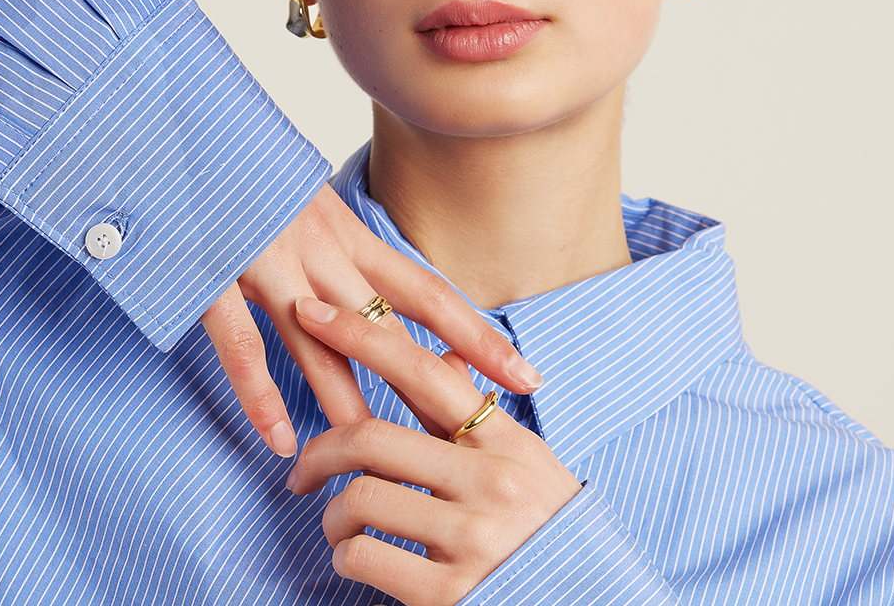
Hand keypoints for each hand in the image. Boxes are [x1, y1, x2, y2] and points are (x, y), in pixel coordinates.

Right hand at [200, 183, 542, 456]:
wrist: (190, 135)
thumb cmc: (257, 182)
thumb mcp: (314, 211)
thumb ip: (346, 259)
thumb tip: (384, 312)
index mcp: (351, 234)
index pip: (429, 293)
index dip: (478, 336)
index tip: (522, 374)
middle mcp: (321, 247)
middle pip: (389, 324)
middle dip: (436, 376)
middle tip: (479, 424)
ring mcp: (269, 260)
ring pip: (322, 341)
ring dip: (351, 399)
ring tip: (381, 456)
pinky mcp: (214, 273)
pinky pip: (241, 341)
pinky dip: (260, 392)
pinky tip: (281, 438)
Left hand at [288, 296, 581, 605]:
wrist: (591, 603)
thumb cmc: (550, 533)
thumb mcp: (527, 465)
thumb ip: (479, 416)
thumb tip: (446, 358)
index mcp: (507, 442)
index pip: (424, 371)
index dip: (363, 337)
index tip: (314, 315)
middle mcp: (491, 481)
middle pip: (374, 438)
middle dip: (321, 450)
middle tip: (302, 470)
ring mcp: (472, 537)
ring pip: (360, 500)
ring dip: (333, 518)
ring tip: (340, 531)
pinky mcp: (451, 594)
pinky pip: (365, 558)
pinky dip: (346, 559)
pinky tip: (358, 561)